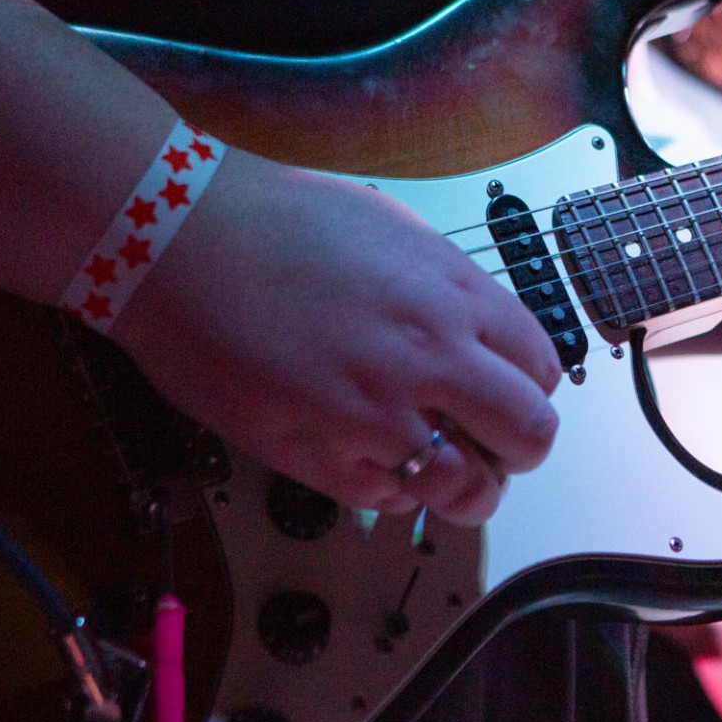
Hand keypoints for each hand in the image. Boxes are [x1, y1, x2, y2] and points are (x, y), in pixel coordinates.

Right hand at [111, 151, 560, 524]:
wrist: (179, 238)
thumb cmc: (275, 221)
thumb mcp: (393, 230)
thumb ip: (448, 289)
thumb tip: (476, 332)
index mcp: (456, 294)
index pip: (542, 369)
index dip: (528, 389)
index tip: (507, 395)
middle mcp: (431, 355)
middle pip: (528, 436)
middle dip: (517, 448)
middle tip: (489, 445)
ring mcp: (376, 410)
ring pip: (466, 488)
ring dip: (463, 489)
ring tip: (440, 473)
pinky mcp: (319, 453)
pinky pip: (389, 500)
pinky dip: (392, 492)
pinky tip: (373, 463)